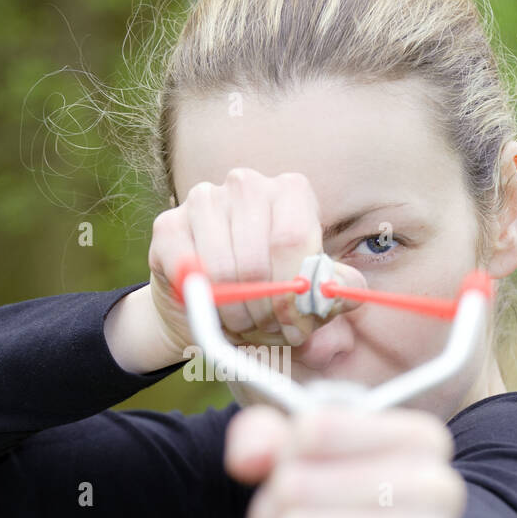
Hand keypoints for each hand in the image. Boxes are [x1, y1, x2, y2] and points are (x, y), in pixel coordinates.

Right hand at [146, 168, 364, 356]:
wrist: (206, 305)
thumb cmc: (266, 294)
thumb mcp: (307, 297)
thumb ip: (334, 294)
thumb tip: (349, 294)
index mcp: (290, 192)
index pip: (292, 238)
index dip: (293, 292)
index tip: (295, 327)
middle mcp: (246, 184)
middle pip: (256, 258)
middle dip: (264, 310)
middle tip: (267, 332)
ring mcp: (203, 200)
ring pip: (221, 270)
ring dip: (235, 312)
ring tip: (244, 325)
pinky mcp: (167, 225)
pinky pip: (188, 275)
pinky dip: (203, 304)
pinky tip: (212, 311)